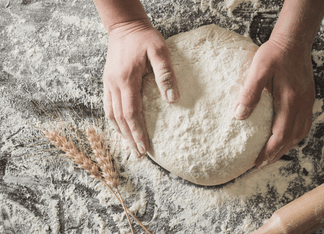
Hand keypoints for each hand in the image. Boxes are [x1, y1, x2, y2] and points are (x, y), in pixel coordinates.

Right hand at [103, 21, 179, 155]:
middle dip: (130, 138)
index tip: (145, 148)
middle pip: (120, 118)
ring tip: (131, 146)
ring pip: (111, 114)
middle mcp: (114, 84)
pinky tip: (122, 127)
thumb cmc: (144, 37)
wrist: (124, 26)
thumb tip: (173, 99)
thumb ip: (165, 74)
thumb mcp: (159, 51)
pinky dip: (115, 120)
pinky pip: (108, 106)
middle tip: (139, 155)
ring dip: (121, 132)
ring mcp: (108, 83)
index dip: (137, 132)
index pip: (131, 113)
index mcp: (126, 79)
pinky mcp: (108, 81)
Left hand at [234, 36, 314, 166]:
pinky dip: (295, 135)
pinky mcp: (308, 97)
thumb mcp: (258, 69)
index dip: (268, 152)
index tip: (256, 162)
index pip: (280, 135)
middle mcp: (302, 104)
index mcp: (289, 100)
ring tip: (273, 154)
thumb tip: (239, 116)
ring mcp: (307, 102)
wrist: (294, 40)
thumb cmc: (274, 53)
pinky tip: (286, 136)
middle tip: (262, 164)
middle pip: (292, 138)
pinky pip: (305, 123)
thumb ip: (250, 93)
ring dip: (287, 146)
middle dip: (277, 154)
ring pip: (300, 133)